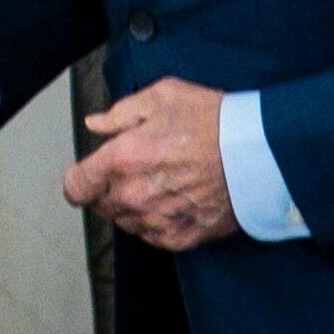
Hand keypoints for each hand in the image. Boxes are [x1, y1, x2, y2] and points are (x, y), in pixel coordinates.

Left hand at [62, 77, 237, 251]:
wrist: (257, 152)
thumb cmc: (212, 120)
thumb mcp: (161, 96)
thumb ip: (120, 114)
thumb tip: (96, 124)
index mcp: (123, 158)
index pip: (76, 186)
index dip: (78, 179)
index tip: (85, 175)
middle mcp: (135, 195)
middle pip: (100, 205)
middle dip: (108, 187)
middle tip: (134, 168)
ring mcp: (157, 219)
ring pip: (125, 221)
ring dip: (132, 205)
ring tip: (159, 181)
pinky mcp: (181, 236)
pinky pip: (152, 236)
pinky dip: (156, 221)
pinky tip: (173, 200)